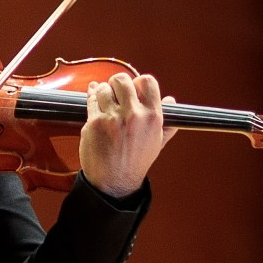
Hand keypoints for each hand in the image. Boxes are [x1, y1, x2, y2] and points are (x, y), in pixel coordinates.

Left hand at [78, 73, 172, 198]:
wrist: (114, 182)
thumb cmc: (135, 162)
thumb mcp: (156, 142)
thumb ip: (166, 120)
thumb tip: (171, 100)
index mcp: (152, 117)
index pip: (147, 81)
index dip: (138, 82)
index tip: (133, 89)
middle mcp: (134, 115)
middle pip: (122, 79)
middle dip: (117, 84)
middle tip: (116, 93)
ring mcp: (113, 118)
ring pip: (104, 88)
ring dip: (103, 92)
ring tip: (105, 102)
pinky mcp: (94, 123)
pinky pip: (91, 101)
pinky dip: (92, 101)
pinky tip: (96, 106)